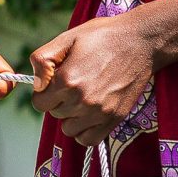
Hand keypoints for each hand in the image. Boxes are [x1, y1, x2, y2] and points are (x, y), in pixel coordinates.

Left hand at [31, 11, 155, 145]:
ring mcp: (99, 112)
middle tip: (75, 84)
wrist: (141, 42)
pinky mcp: (114, 119)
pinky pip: (88, 140)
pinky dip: (84, 131)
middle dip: (59, 101)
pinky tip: (89, 115)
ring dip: (72, 116)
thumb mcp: (68, 37)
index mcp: (67, 80)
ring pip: (69, 129)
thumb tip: (36, 83)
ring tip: (83, 98)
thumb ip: (43, 59)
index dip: (44, 92)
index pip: (39, 103)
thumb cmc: (104, 36)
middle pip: (55, 114)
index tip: (55, 83)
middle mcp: (81, 100)